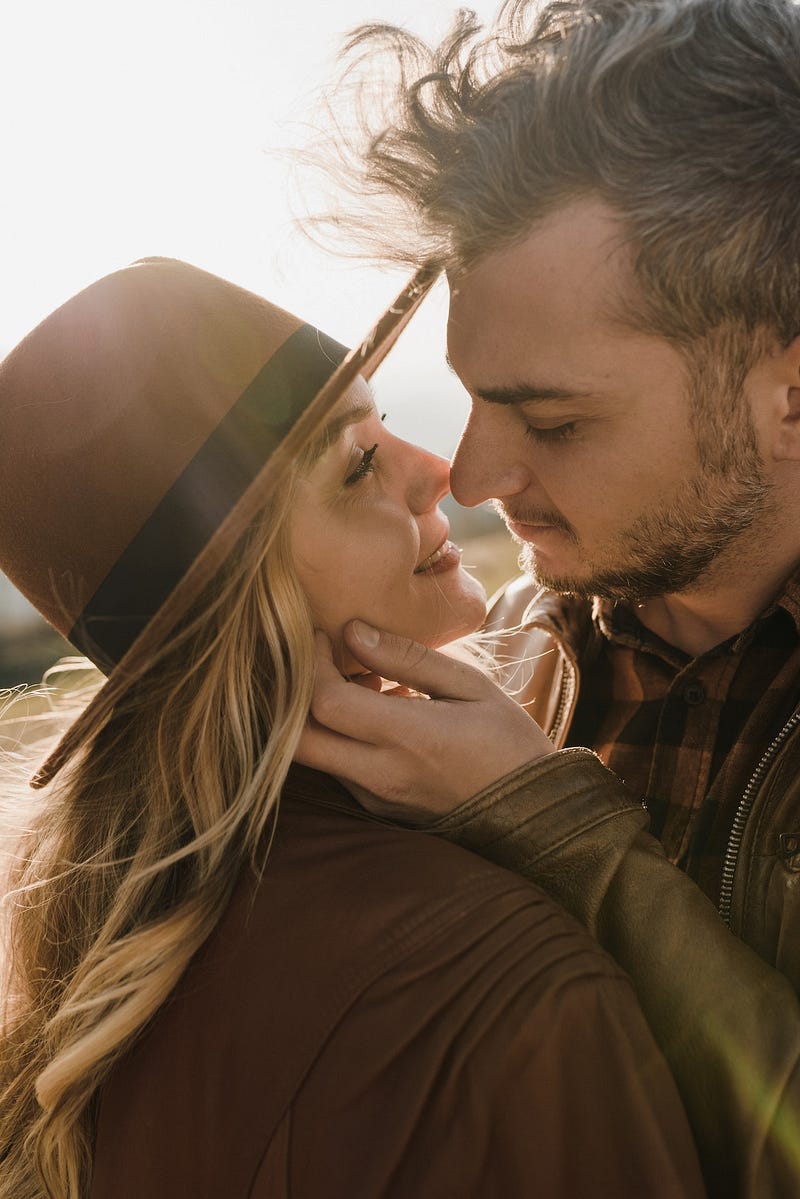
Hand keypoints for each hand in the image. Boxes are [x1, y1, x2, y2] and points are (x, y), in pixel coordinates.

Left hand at [296, 621, 555, 820]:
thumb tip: (352, 630)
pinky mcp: (377, 809)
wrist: (536, 813)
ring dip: (316, 715)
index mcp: (408, 738)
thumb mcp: (470, 686)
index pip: (325, 702)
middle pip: (297, 740)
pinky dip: (338, 734)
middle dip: (294, 694)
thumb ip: (407, 658)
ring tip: (357, 681)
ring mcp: (376, 798)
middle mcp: (382, 775)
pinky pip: (335, 768)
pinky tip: (373, 710)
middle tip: (319, 660)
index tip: (321, 635)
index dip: (310, 663)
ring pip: (312, 756)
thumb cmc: (508, 740)